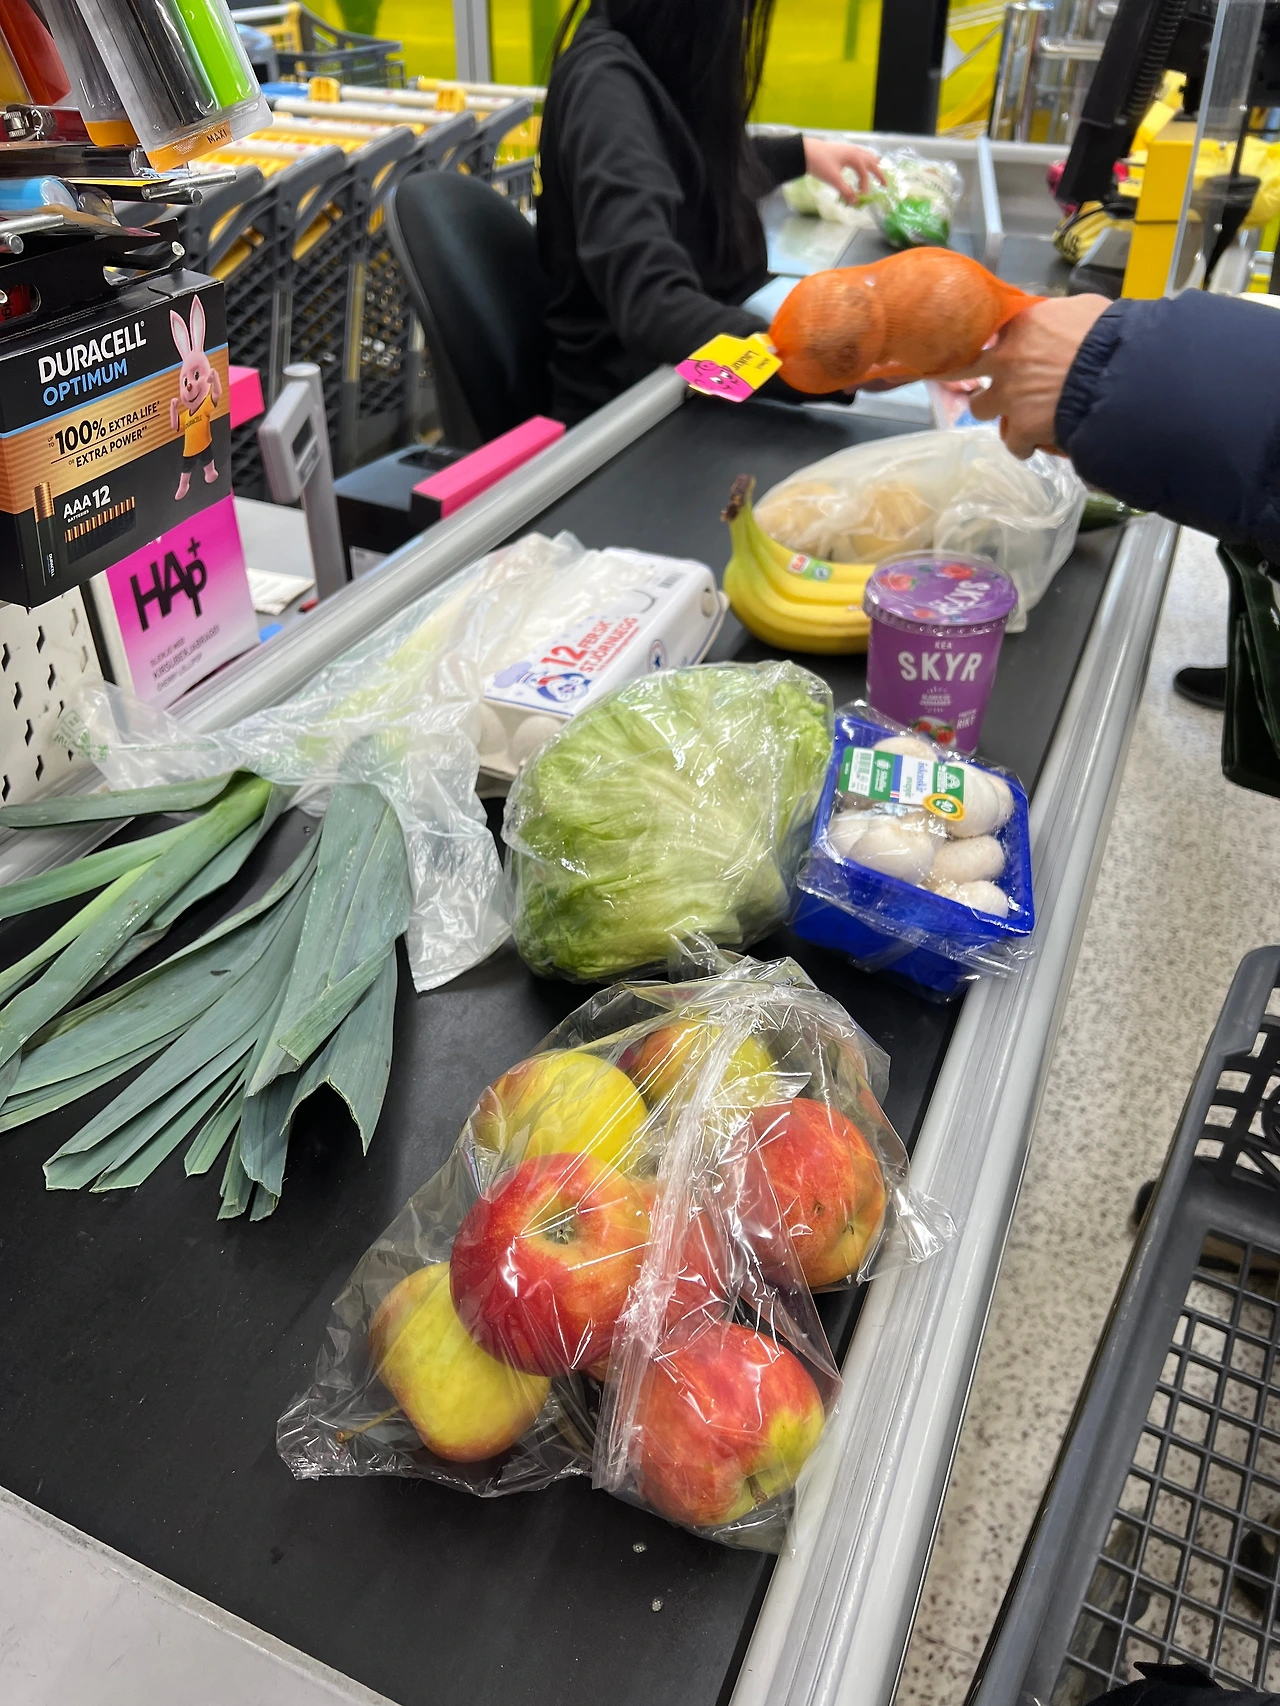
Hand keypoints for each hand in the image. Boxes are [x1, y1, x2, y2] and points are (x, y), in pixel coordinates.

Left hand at [803, 138, 883, 201]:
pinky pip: (858, 154)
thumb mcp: (833, 179)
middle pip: (871, 162)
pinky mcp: (842, 150)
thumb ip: (845, 191)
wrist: (805, 151)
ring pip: (866, 156)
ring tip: (878, 167)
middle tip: (885, 185)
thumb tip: (855, 203)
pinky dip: (863, 160)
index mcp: (855, 157)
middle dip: (879, 174)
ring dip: (873, 163)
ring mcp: (849, 149)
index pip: (864, 175)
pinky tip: (860, 163)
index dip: (864, 188)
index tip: (860, 198)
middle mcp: (855, 152)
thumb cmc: (820, 164)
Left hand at [946, 294, 1111, 457]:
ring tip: (1015, 416)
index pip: (988, 331)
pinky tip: (1036, 443)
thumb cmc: (1109, 336)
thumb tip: (1057, 323)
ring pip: (980, 408)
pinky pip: (1012, 442)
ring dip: (997, 411)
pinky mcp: (1021, 427)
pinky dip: (1024, 444)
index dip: (994, 343)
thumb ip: (1057, 316)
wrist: (1121, 376)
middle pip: (965, 369)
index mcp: (1019, 324)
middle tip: (983, 379)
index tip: (999, 349)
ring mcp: (1009, 395)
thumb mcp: (1082, 309)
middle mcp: (1005, 359)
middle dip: (971, 376)